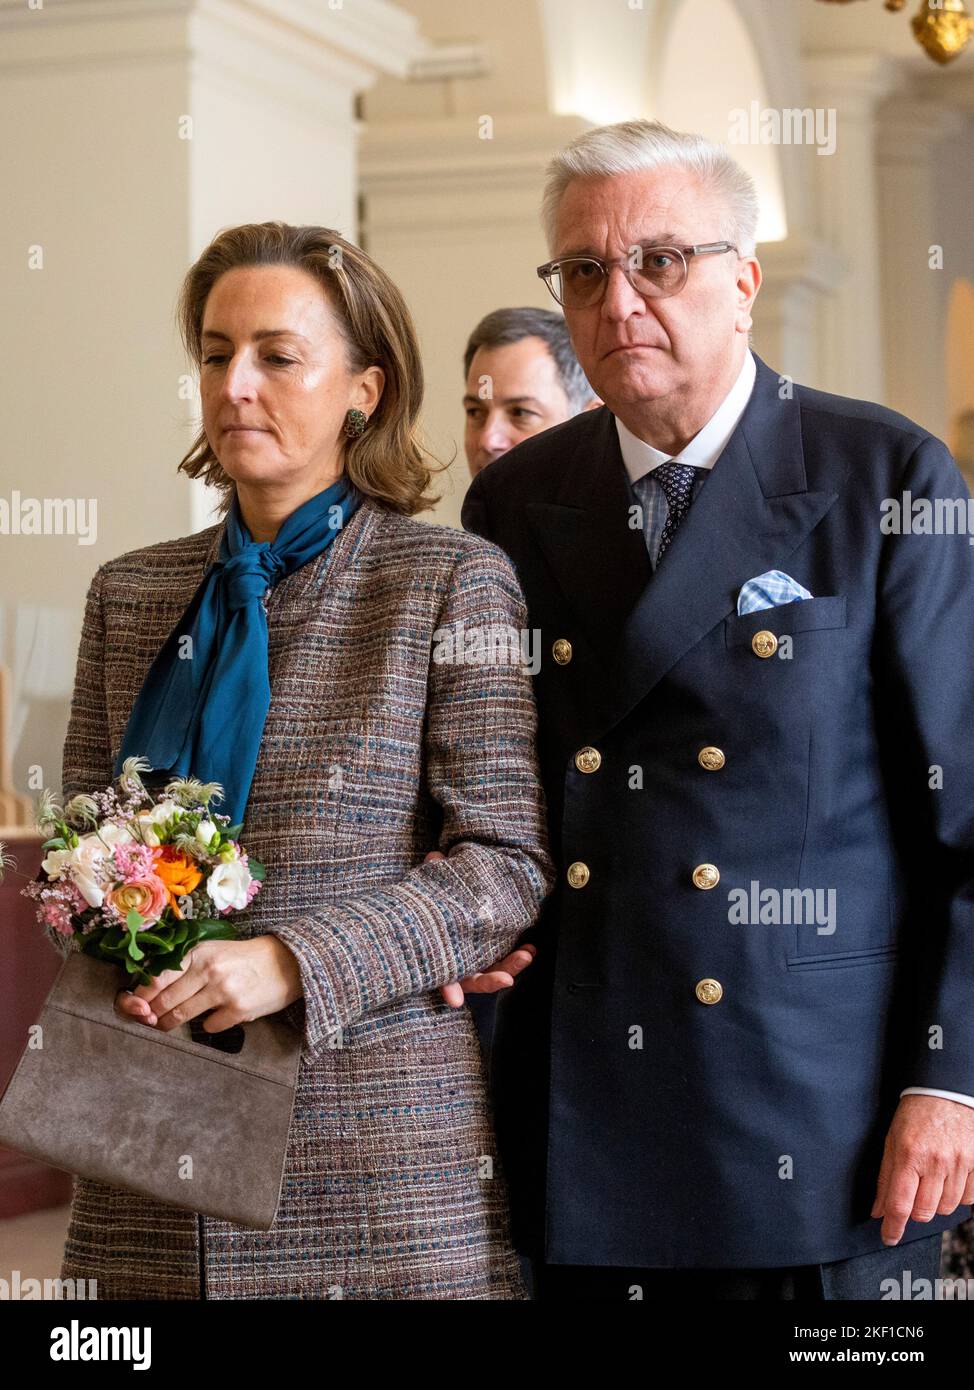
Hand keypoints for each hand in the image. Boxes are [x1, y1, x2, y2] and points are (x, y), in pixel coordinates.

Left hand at [113, 936, 303, 1033]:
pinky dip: (208, 1025)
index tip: (135, 1005)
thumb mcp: (213, 951)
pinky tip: (216, 1016)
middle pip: (165, 1000)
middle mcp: (209, 970)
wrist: (286, 963)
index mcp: (199, 952)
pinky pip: (209, 1027)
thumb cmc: (243, 958)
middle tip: (149, 1019)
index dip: (140, 995)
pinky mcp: (238, 1010)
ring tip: (169, 1023)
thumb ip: (186, 965)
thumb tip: (151, 989)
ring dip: (170, 1023)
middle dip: (152, 1014)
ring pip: (180, 1016)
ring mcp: (223, 991)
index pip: (157, 977)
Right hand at [423, 850, 537, 1007]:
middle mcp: (456, 965)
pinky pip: (504, 962)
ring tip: (526, 955)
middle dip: (490, 981)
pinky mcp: (490, 956)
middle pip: (473, 981)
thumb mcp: (431, 887)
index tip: (455, 1000)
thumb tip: (436, 857)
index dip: (447, 988)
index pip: (442, 977)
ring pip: (493, 974)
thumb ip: (434, 874)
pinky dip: (517, 959)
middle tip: (507, 978)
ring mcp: (474, 963)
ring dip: (510, 968)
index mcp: (439, 956)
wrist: (444, 900)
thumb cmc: (432, 901)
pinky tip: (530, 950)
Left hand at [871, 1094, 973, 1244]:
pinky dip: (957, 1196)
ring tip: (931, 1180)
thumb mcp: (892, 1141)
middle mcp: (935, 1161)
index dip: (893, 1227)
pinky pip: (968, 1199)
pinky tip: (949, 1179)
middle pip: (924, 1212)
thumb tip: (878, 1211)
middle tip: (913, 1193)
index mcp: (909, 1154)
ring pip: (946, 1208)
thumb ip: (885, 1178)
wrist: (945, 1092)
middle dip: (915, 1211)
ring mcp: (959, 1163)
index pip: (899, 1203)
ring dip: (936, 1203)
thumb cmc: (915, 1116)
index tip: (888, 1238)